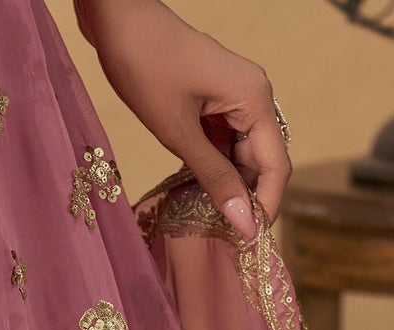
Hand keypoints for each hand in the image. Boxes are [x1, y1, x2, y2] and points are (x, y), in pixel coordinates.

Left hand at [75, 0, 289, 239]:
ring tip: (207, 219)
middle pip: (262, 161)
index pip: (276, 167)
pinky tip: (196, 190)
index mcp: (255, 100)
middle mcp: (254, 96)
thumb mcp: (178, 133)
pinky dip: (214, 166)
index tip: (246, 243)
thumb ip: (214, 179)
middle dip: (245, 199)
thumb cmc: (145, 68)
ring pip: (242, 153)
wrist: (118, 19)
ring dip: (228, 186)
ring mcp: (235, 95)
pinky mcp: (216, 97)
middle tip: (221, 237)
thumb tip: (244, 224)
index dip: (265, 207)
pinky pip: (225, 140)